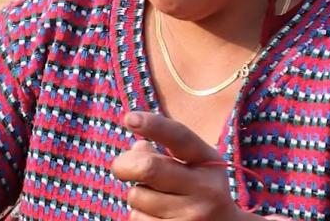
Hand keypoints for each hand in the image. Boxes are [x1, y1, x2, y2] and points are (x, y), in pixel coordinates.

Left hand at [111, 112, 248, 220]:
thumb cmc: (199, 189)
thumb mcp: (193, 164)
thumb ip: (164, 151)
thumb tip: (137, 148)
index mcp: (208, 162)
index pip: (179, 137)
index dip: (153, 125)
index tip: (129, 118)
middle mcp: (205, 190)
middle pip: (148, 168)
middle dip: (124, 164)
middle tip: (120, 167)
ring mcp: (192, 217)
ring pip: (137, 196)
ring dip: (136, 194)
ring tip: (155, 198)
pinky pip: (136, 219)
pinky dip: (138, 215)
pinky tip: (157, 215)